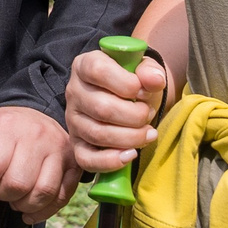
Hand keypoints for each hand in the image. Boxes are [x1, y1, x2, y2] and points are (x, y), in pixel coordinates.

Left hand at [0, 107, 76, 221]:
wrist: (31, 114)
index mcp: (5, 125)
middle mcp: (35, 135)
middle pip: (17, 184)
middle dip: (3, 194)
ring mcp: (58, 148)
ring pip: (42, 193)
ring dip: (24, 204)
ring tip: (15, 197)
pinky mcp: (73, 163)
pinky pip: (61, 197)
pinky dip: (44, 211)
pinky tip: (30, 209)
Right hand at [64, 47, 165, 171]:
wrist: (130, 99)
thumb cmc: (134, 81)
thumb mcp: (143, 68)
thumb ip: (150, 70)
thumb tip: (154, 81)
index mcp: (85, 65)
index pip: (98, 71)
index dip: (125, 83)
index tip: (144, 91)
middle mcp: (74, 92)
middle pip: (101, 108)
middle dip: (134, 115)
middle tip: (149, 114)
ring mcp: (73, 120)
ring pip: (97, 134)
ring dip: (130, 137)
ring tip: (148, 133)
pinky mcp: (77, 144)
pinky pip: (86, 159)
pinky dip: (110, 161)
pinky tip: (131, 154)